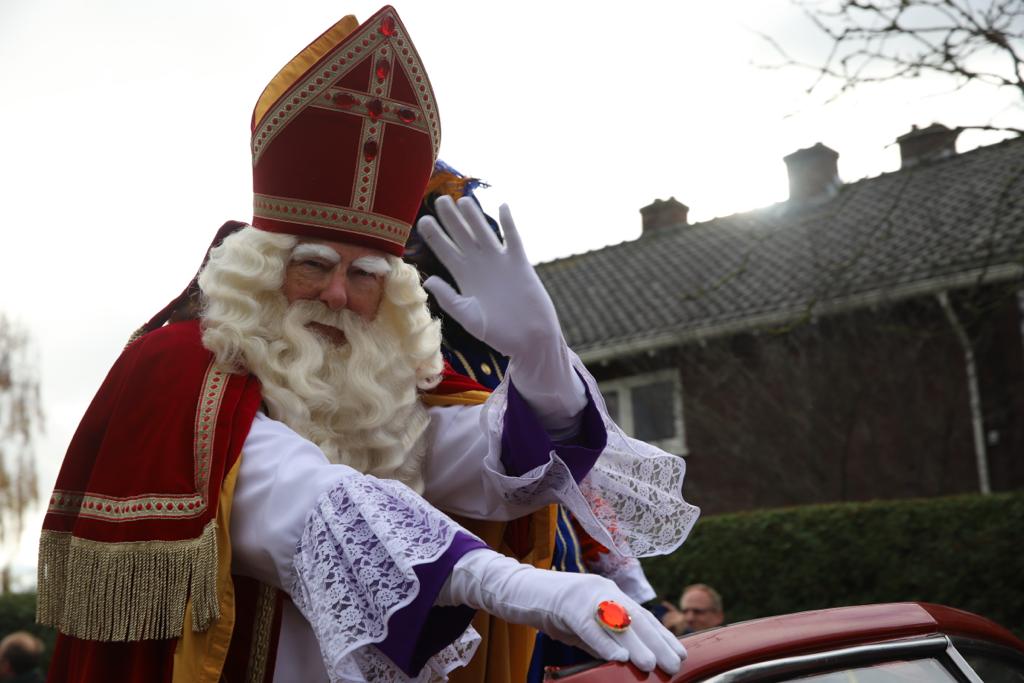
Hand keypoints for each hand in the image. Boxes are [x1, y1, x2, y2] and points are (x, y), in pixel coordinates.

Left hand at [416, 196, 561, 359]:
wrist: (529, 340)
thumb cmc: (498, 334)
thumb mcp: (467, 316)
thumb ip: (449, 298)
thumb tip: (428, 279)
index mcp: (464, 278)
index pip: (446, 251)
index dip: (435, 236)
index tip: (422, 220)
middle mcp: (480, 266)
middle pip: (462, 236)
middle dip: (451, 219)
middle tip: (439, 200)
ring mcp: (500, 263)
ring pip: (484, 232)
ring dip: (475, 216)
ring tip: (463, 199)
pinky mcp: (520, 264)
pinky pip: (513, 239)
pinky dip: (509, 223)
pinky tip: (503, 206)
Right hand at [444, 549, 685, 673]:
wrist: (516, 590)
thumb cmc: (550, 609)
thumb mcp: (582, 626)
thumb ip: (603, 638)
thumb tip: (625, 660)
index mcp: (608, 594)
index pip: (642, 616)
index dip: (662, 635)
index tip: (680, 653)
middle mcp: (602, 590)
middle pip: (635, 617)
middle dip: (658, 642)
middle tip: (675, 663)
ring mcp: (584, 595)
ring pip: (616, 621)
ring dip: (636, 644)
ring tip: (652, 664)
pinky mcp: (565, 603)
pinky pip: (588, 626)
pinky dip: (604, 642)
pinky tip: (618, 656)